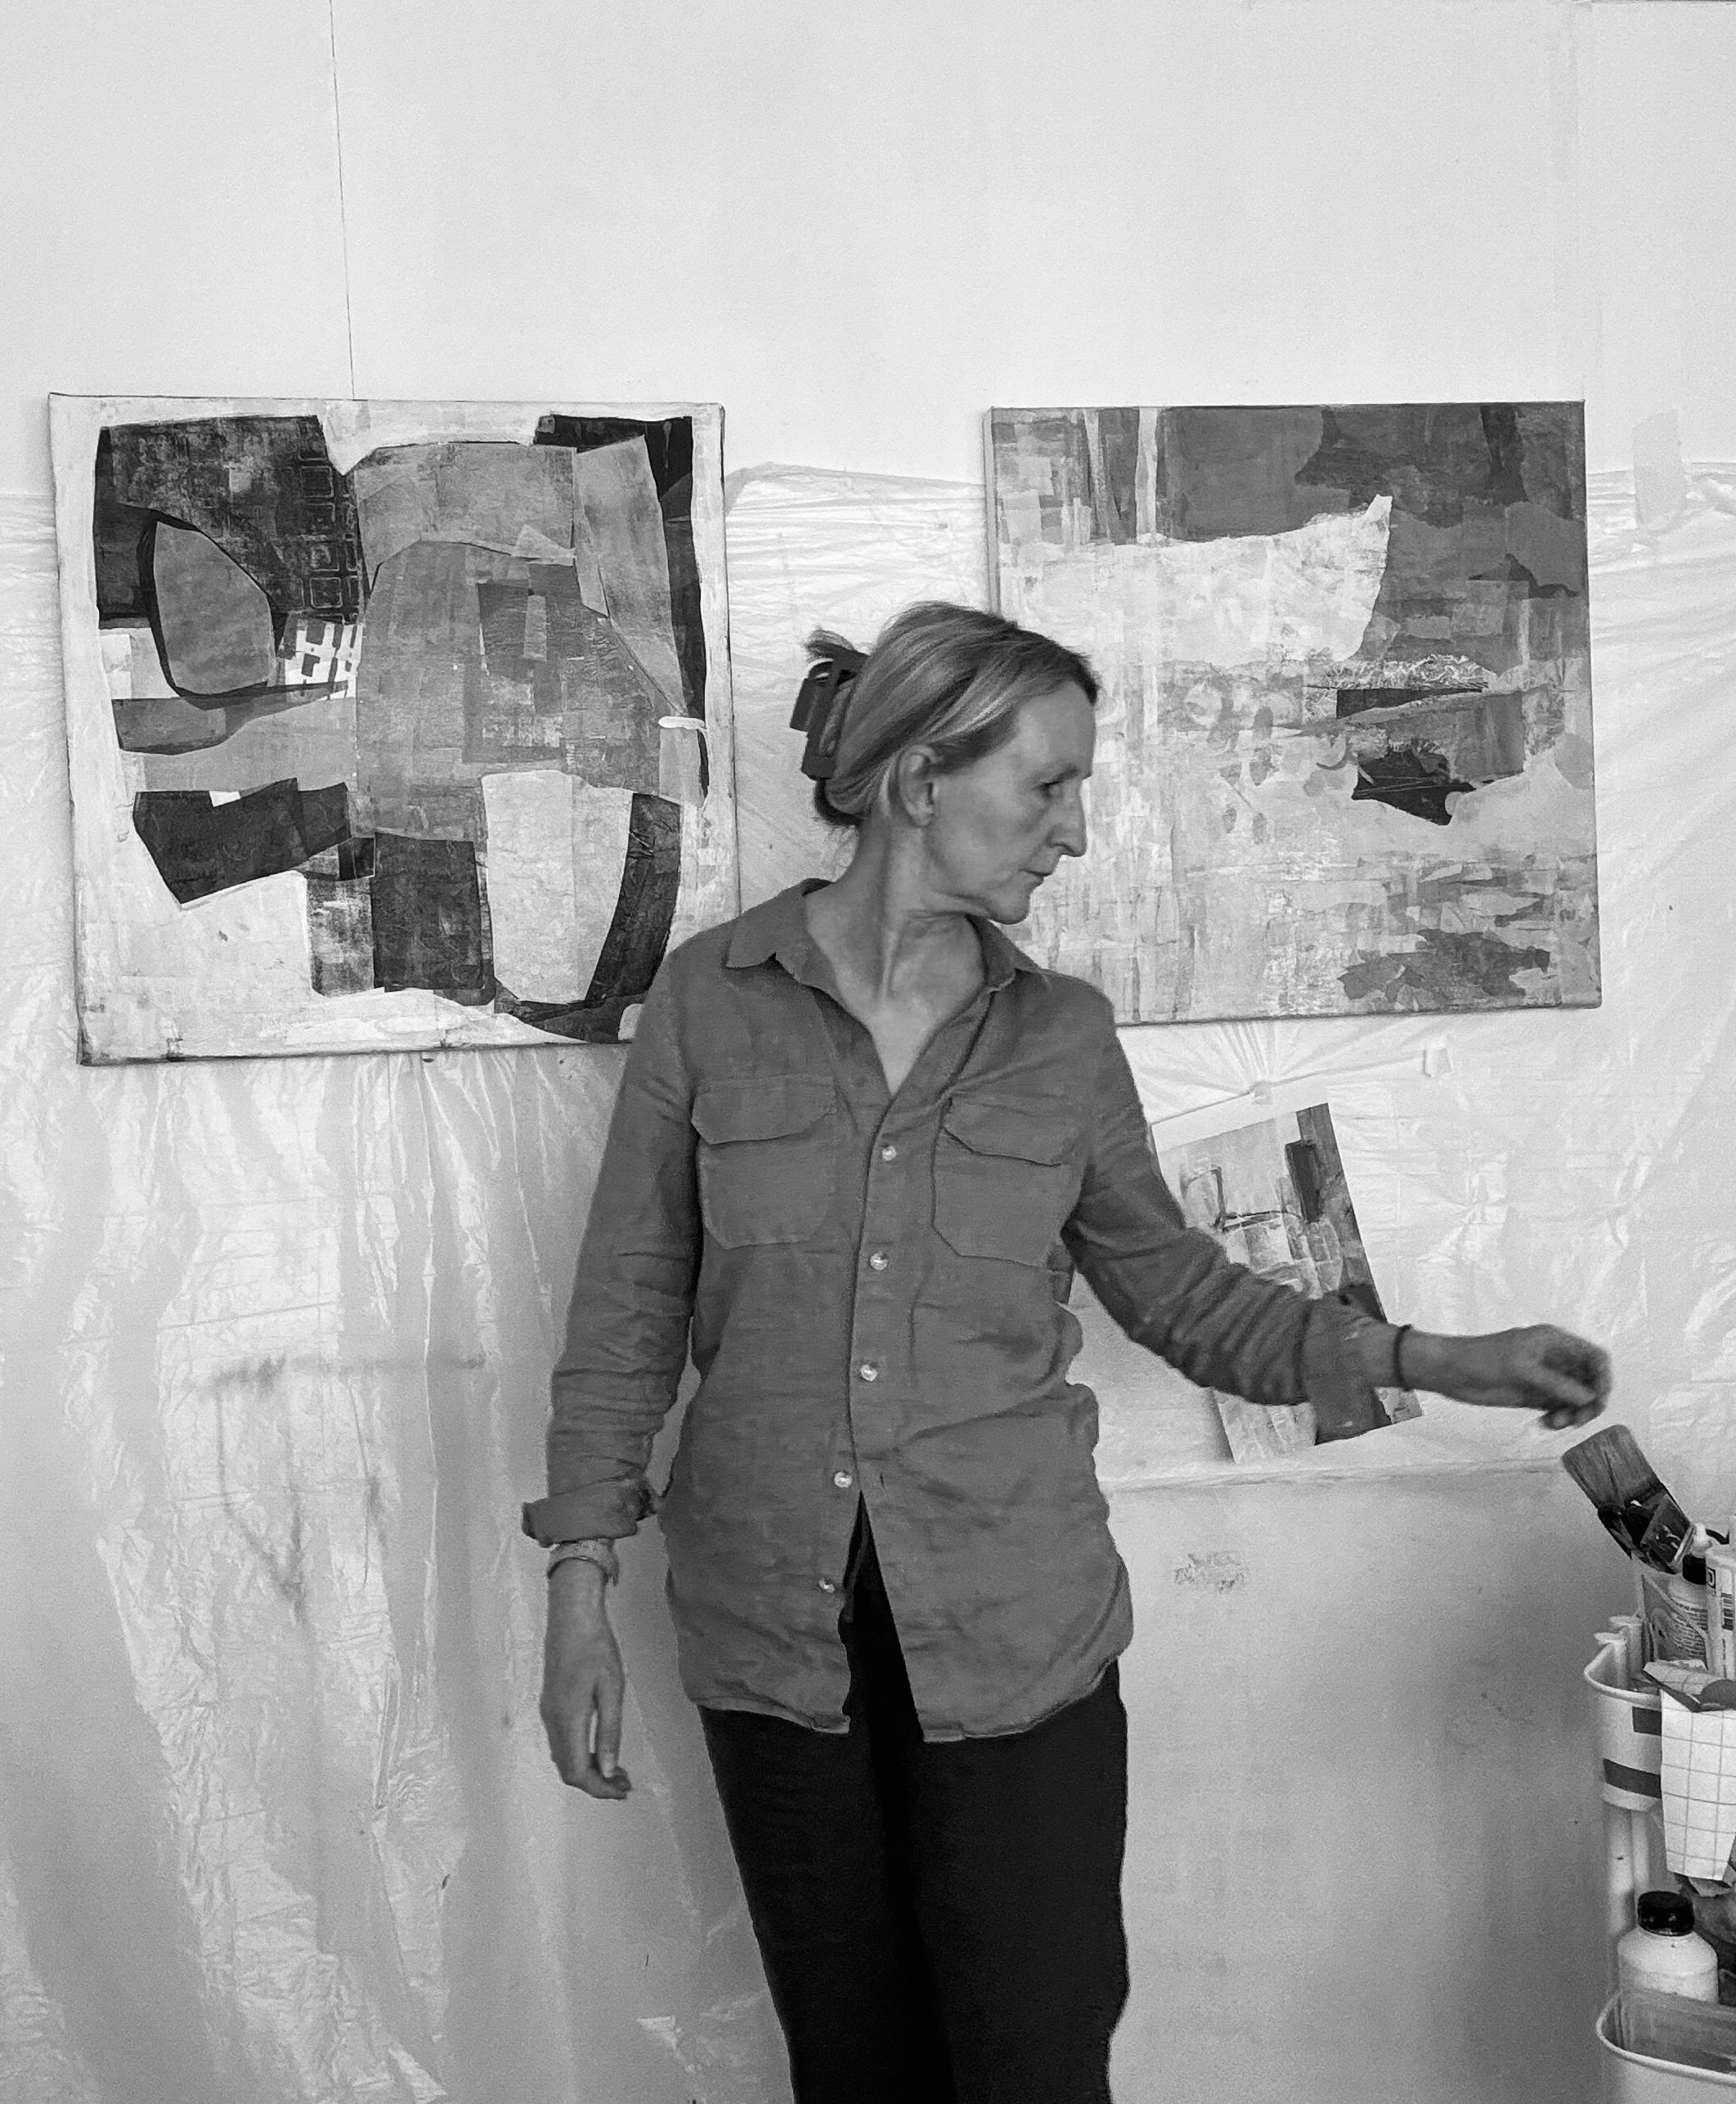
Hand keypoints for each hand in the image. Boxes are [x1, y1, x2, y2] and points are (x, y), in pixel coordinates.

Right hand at [540, 1563, 631, 1800]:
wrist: (571, 1615)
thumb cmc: (597, 1648)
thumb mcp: (612, 1689)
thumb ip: (609, 1732)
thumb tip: (609, 1770)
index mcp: (568, 1720)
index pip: (577, 1772)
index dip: (599, 1789)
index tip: (624, 1790)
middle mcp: (553, 1721)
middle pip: (568, 1770)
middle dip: (596, 1783)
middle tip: (625, 1783)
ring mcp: (548, 1713)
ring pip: (564, 1758)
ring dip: (589, 1770)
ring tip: (618, 1771)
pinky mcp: (551, 1704)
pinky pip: (563, 1742)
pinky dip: (581, 1755)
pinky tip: (601, 1749)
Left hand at [1409, 1324, 1610, 1429]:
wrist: (1450, 1371)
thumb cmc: (1483, 1359)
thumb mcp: (1522, 1369)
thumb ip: (1557, 1384)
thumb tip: (1590, 1398)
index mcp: (1555, 1341)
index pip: (1595, 1357)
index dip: (1603, 1378)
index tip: (1598, 1401)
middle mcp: (1555, 1359)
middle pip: (1590, 1381)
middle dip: (1589, 1402)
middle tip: (1576, 1420)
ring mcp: (1545, 1378)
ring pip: (1576, 1398)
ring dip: (1573, 1413)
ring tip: (1554, 1423)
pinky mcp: (1534, 1396)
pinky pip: (1559, 1408)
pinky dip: (1559, 1418)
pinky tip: (1546, 1424)